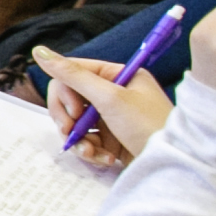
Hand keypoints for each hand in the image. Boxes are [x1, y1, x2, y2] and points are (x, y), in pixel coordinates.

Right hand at [32, 44, 170, 168]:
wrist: (176, 164)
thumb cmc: (149, 126)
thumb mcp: (109, 98)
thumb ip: (73, 76)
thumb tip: (39, 51)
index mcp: (119, 76)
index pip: (74, 73)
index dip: (65, 93)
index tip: (73, 111)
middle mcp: (115, 95)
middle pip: (70, 100)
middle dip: (68, 119)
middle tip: (71, 132)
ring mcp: (113, 118)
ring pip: (75, 124)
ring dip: (79, 140)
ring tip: (91, 152)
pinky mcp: (112, 141)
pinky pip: (87, 142)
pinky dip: (91, 152)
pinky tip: (105, 159)